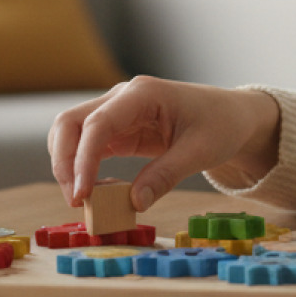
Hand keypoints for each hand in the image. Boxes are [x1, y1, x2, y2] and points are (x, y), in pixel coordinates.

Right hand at [48, 75, 279, 211]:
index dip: (83, 159)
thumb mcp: (199, 151)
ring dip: (68, 166)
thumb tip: (134, 203)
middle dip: (64, 161)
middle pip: (70, 123)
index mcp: (142, 94)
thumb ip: (165, 175)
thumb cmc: (220, 125)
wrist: (232, 116)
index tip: (82, 194)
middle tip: (75, 200)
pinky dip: (84, 168)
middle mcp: (121, 98)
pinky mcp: (118, 130)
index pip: (97, 123)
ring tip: (82, 201)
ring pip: (72, 134)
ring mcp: (117, 112)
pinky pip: (89, 146)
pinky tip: (95, 192)